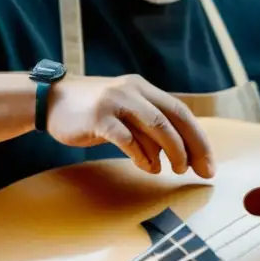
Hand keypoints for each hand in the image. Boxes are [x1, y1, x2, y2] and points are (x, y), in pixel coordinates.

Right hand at [46, 73, 214, 177]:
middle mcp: (133, 91)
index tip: (208, 163)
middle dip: (192, 147)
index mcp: (144, 89)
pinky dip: (142, 155)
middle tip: (201, 171)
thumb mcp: (125, 109)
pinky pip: (128, 138)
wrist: (50, 100)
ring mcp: (116, 102)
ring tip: (175, 170)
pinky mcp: (98, 117)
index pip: (181, 112)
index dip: (199, 138)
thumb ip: (149, 125)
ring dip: (171, 152)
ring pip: (156, 127)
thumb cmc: (92, 111)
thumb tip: (179, 152)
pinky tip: (148, 167)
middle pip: (174, 119)